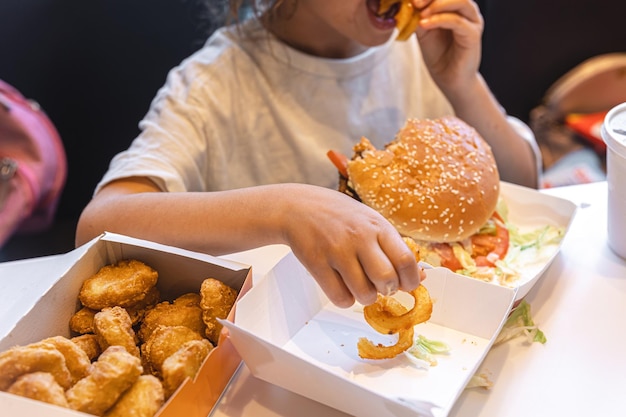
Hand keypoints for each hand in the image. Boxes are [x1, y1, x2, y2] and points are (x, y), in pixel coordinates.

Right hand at [280, 185, 422, 307]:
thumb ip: (393, 246)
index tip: (407, 285)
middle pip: (386, 279)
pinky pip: (340, 298)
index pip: (405, 260)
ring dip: (365, 297)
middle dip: (387, 290)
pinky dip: (345, 299)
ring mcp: (336, 251)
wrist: (296, 207)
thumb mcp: (370, 221)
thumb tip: (419, 277)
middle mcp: (359, 237)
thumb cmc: (338, 215)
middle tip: (381, 286)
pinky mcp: (317, 264)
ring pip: (364, 294)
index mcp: (377, 225)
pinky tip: (342, 286)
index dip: (411, 279)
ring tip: (359, 285)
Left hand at [413, 0, 482, 90]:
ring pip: (461, 2)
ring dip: (438, 4)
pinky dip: (440, 20)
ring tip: (421, 13)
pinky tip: (425, 24)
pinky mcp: (473, 35)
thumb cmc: (439, 56)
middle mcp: (468, 11)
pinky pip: (458, 21)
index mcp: (457, 8)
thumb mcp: (424, 32)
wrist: (449, 80)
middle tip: (415, 2)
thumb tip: (410, 4)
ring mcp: (473, 22)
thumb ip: (420, 17)